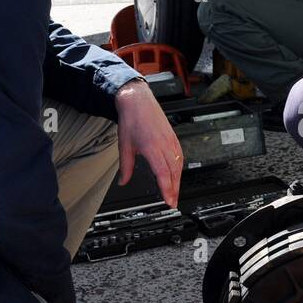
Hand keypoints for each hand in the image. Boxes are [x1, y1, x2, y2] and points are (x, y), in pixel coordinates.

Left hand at [115, 80, 181, 206]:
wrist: (137, 100)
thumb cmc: (132, 119)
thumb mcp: (124, 145)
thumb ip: (125, 167)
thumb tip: (123, 181)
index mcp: (152, 147)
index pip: (163, 173)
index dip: (167, 189)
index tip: (168, 200)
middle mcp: (164, 145)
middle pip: (174, 172)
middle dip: (174, 189)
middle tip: (173, 202)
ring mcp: (171, 141)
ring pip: (179, 165)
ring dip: (178, 181)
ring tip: (175, 192)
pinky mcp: (173, 138)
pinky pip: (180, 156)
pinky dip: (179, 168)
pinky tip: (177, 174)